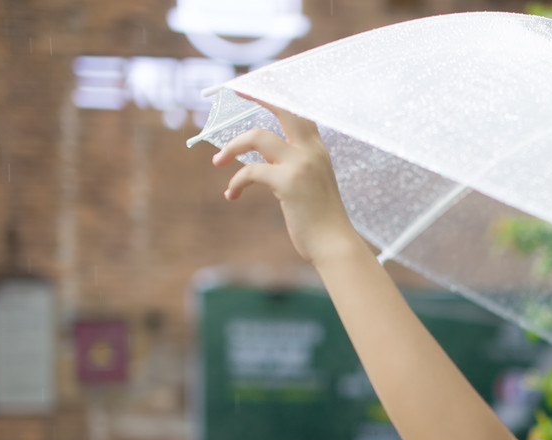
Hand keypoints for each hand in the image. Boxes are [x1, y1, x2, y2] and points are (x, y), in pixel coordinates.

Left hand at [211, 100, 367, 265]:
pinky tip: (232, 195)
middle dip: (258, 93)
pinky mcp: (288, 183)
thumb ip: (289, 165)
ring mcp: (300, 165)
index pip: (298, 111)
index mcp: (317, 149)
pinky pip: (250, 171)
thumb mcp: (308, 183)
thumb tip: (262, 160)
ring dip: (231, 147)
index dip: (277, 93)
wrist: (334, 244)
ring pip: (256, 136)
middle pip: (283, 108)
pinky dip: (236, 182)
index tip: (256, 82)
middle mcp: (311, 151)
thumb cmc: (321, 218)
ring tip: (217, 161)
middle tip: (236, 89)